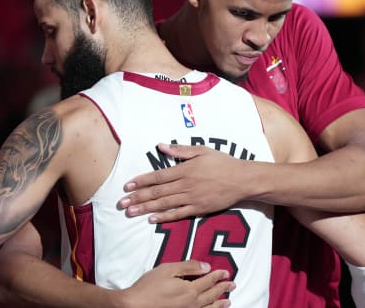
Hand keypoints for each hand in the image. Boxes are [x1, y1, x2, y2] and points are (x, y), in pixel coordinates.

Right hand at [116, 260, 234, 307]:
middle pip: (212, 295)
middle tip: (232, 285)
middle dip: (223, 289)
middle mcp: (192, 303)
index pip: (209, 281)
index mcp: (190, 290)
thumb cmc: (148, 287)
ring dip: (219, 304)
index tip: (226, 273)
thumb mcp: (168, 269)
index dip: (218, 276)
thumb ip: (189, 267)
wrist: (134, 306)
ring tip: (227, 302)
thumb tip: (206, 266)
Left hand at [118, 143, 249, 222]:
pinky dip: (164, 217)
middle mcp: (186, 185)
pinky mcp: (199, 209)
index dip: (141, 181)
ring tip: (131, 212)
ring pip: (164, 204)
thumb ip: (180, 151)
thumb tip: (160, 146)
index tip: (127, 186)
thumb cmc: (223, 163)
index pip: (158, 176)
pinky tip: (152, 219)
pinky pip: (178, 214)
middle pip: (157, 192)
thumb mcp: (202, 151)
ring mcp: (192, 198)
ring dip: (146, 208)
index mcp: (185, 169)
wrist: (242, 180)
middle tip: (122, 203)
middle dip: (138, 197)